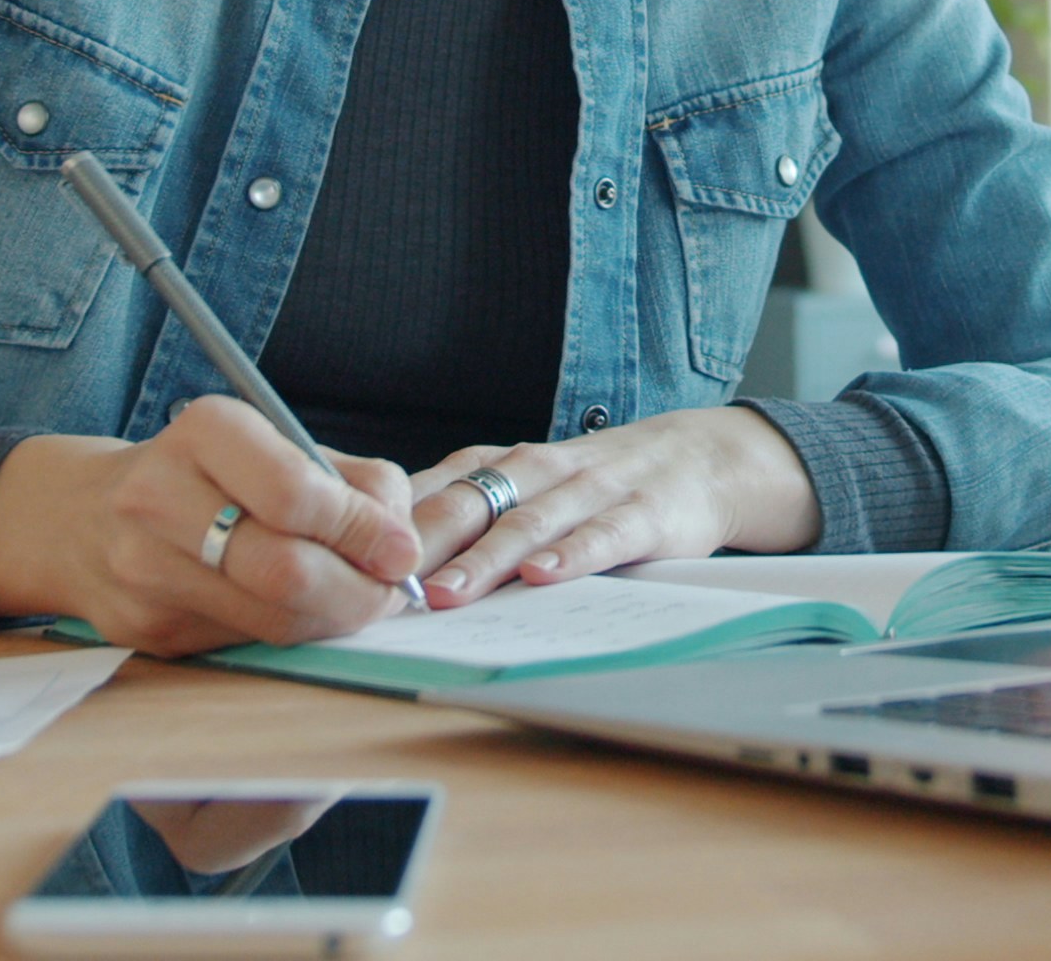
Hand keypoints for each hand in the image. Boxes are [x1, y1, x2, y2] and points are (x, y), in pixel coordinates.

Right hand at [0, 397, 419, 655]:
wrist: (81, 516)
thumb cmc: (207, 471)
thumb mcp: (277, 444)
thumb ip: (351, 482)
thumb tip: (402, 546)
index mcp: (202, 431)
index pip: (296, 495)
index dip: (362, 531)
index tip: (401, 550)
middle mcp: (158, 498)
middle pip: (284, 570)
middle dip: (358, 590)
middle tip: (389, 589)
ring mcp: (143, 571)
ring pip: (271, 619)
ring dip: (332, 618)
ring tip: (355, 599)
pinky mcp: (146, 630)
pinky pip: (246, 643)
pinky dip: (291, 631)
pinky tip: (302, 609)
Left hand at [408, 406, 817, 604]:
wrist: (702, 457)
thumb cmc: (596, 484)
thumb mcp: (525, 483)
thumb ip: (464, 506)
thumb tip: (377, 551)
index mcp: (503, 462)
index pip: (435, 487)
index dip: (389, 523)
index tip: (347, 560)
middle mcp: (541, 470)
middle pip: (471, 503)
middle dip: (422, 544)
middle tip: (380, 583)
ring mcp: (593, 490)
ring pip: (529, 523)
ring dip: (483, 559)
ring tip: (445, 593)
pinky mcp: (644, 515)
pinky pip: (602, 537)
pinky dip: (571, 556)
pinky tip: (543, 577)